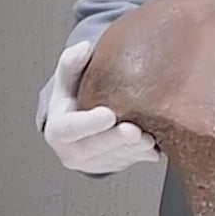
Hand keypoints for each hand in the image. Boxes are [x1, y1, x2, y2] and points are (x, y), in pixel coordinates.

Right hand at [43, 41, 160, 173]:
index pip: (70, 129)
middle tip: (137, 132)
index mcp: (58, 130)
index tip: (108, 114)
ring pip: (114, 159)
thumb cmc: (74, 99)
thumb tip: (84, 48)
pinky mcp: (110, 167)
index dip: (88, 124)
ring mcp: (92, 164)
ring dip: (134, 150)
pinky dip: (142, 156)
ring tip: (151, 139)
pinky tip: (156, 147)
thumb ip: (72, 64)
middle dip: (117, 141)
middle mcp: (72, 152)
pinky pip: (127, 163)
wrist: (81, 126)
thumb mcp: (68, 81)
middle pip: (94, 149)